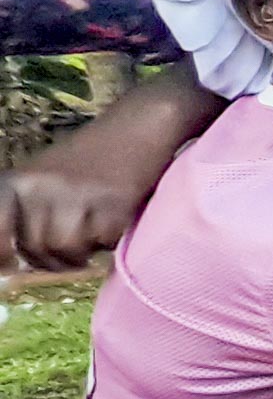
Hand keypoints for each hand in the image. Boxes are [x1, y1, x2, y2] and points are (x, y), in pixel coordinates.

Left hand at [0, 165, 140, 274]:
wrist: (134, 130)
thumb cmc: (86, 161)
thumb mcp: (40, 180)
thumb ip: (25, 214)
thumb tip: (16, 262)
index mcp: (15, 181)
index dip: (1, 255)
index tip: (11, 268)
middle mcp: (39, 186)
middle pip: (35, 247)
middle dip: (53, 259)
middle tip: (70, 253)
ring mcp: (75, 194)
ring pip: (67, 249)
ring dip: (83, 252)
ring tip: (92, 237)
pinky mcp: (112, 203)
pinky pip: (103, 242)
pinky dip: (109, 240)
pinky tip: (113, 222)